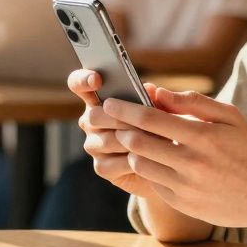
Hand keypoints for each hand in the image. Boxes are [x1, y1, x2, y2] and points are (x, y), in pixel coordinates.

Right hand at [67, 69, 160, 199]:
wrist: (167, 162)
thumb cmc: (162, 127)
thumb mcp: (162, 109)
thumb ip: (155, 98)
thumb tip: (151, 89)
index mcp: (100, 99)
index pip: (78, 84)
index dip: (83, 79)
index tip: (97, 79)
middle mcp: (91, 121)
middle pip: (93, 116)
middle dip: (120, 118)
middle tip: (144, 121)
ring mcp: (94, 144)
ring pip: (105, 140)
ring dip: (132, 140)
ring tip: (155, 139)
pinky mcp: (102, 167)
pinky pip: (112, 163)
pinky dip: (133, 160)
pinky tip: (149, 159)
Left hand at [102, 87, 246, 229]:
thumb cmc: (246, 150)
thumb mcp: (230, 117)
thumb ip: (193, 102)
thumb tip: (158, 92)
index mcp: (203, 136)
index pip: (151, 119)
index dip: (125, 109)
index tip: (110, 102)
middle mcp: (191, 163)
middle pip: (138, 142)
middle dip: (120, 128)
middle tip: (111, 120)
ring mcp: (185, 186)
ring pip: (140, 164)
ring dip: (131, 149)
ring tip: (132, 138)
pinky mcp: (181, 202)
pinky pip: (152, 182)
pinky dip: (147, 168)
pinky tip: (152, 159)